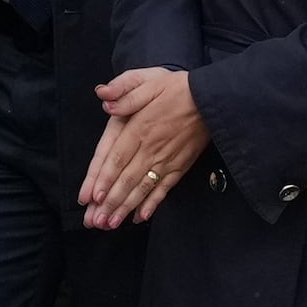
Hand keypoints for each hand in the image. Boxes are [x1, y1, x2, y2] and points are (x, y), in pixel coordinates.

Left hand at [81, 68, 206, 229]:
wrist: (213, 98)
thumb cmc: (178, 89)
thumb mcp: (149, 82)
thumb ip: (126, 92)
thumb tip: (103, 98)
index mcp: (140, 128)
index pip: (118, 157)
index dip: (105, 178)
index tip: (94, 197)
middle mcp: (152, 148)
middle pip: (128, 179)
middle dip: (111, 202)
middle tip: (96, 221)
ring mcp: (167, 160)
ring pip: (143, 188)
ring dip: (126, 207)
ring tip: (111, 224)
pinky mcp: (180, 165)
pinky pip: (164, 188)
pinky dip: (153, 204)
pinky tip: (141, 217)